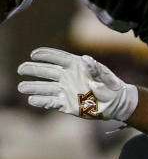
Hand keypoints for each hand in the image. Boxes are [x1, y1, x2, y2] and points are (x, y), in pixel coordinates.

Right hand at [17, 47, 138, 120]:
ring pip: (45, 87)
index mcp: (77, 66)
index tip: (34, 54)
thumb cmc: (112, 87)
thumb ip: (95, 69)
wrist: (115, 104)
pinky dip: (41, 101)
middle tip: (21, 69)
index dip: (46, 55)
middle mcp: (68, 77)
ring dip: (33, 87)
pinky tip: (32, 100)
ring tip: (22, 87)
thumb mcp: (106, 77)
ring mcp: (65, 90)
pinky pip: (50, 102)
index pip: (58, 58)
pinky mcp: (66, 104)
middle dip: (33, 69)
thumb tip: (86, 59)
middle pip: (47, 71)